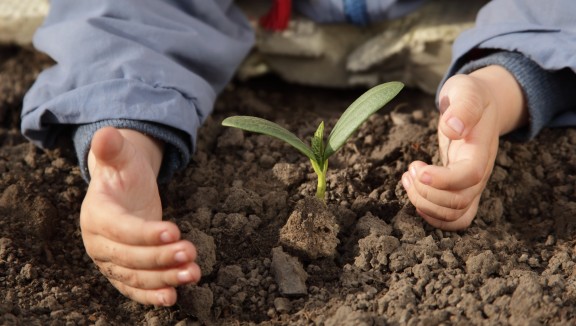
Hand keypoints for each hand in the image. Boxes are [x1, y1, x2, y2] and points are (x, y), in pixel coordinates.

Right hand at [80, 127, 200, 305]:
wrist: (124, 190)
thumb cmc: (124, 172)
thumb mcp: (121, 157)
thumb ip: (113, 148)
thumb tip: (105, 133)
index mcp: (96, 215)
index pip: (120, 229)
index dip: (145, 233)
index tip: (174, 231)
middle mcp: (98, 243)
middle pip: (129, 257)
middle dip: (161, 258)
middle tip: (192, 253)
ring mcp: (110, 261)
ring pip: (135, 277)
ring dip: (164, 279)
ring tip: (194, 274)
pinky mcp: (123, 272)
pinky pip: (136, 289)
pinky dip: (153, 295)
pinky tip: (174, 297)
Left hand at [402, 66, 526, 229]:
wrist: (483, 105)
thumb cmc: (471, 96)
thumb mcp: (467, 90)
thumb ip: (463, 106)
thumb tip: (453, 128)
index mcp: (481, 149)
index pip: (469, 175)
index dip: (443, 179)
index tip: (419, 169)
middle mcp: (480, 172)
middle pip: (459, 201)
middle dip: (426, 191)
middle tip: (411, 169)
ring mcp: (472, 184)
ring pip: (454, 214)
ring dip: (424, 203)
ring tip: (408, 178)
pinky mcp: (462, 190)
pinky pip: (455, 219)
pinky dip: (433, 216)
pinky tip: (415, 194)